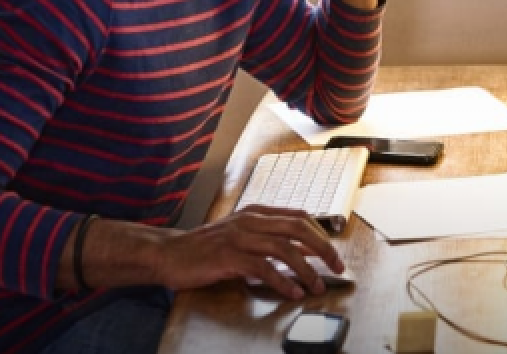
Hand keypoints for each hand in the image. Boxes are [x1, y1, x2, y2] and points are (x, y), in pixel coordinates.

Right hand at [154, 205, 342, 299]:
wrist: (170, 253)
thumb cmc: (205, 247)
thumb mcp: (240, 234)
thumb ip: (267, 237)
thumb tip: (301, 250)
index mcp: (256, 213)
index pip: (299, 217)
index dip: (321, 234)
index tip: (334, 254)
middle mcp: (250, 221)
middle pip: (298, 229)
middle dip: (323, 249)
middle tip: (337, 268)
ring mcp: (239, 237)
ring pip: (284, 249)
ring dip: (306, 270)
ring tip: (316, 287)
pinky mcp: (229, 257)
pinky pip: (263, 268)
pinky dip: (282, 281)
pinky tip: (291, 292)